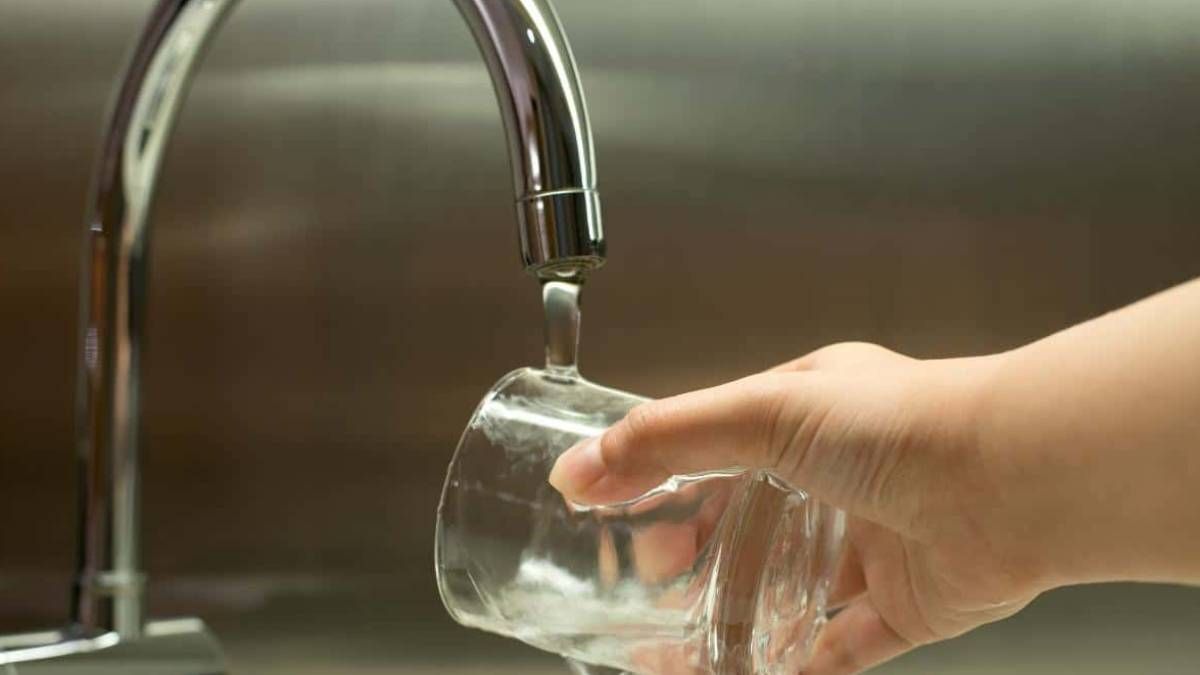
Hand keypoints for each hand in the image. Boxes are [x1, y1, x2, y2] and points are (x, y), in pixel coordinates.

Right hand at [550, 343, 1044, 673]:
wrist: (1013, 480)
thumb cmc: (903, 425)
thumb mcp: (764, 409)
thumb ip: (667, 437)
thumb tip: (578, 469)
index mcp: (811, 415)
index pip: (721, 448)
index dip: (668, 481)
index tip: (619, 515)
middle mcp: (843, 475)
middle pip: (752, 524)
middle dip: (696, 556)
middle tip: (646, 584)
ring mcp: (875, 541)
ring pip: (793, 590)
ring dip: (742, 616)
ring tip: (682, 646)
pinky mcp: (907, 603)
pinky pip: (847, 645)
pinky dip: (806, 665)